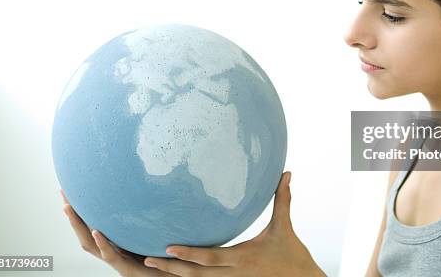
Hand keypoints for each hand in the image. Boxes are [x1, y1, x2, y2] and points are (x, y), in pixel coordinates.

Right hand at [61, 190, 176, 276]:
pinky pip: (110, 256)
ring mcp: (117, 260)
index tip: (72, 190)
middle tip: (63, 195)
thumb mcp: (150, 231)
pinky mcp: (127, 269)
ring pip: (90, 244)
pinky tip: (96, 231)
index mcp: (116, 241)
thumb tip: (144, 188)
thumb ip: (144, 215)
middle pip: (84, 231)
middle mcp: (112, 250)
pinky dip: (103, 243)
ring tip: (68, 208)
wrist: (171, 274)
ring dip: (78, 226)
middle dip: (72, 214)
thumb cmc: (162, 254)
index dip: (82, 209)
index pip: (93, 223)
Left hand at [143, 172, 325, 276]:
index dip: (190, 254)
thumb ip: (282, 199)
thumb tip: (285, 173)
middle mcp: (234, 273)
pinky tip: (173, 271)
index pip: (211, 257)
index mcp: (244, 257)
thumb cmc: (293, 254)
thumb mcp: (284, 226)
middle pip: (197, 275)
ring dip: (174, 274)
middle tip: (147, 260)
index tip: (168, 248)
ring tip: (150, 264)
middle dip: (171, 268)